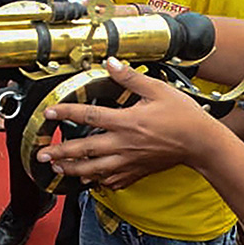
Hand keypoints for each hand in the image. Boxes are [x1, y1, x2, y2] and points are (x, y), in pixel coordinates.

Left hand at [36, 58, 213, 188]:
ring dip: (73, 170)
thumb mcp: (157, 89)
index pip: (88, 116)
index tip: (49, 112)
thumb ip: (130, 78)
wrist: (202, 143)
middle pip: (85, 150)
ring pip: (95, 170)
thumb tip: (110, 63)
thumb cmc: (183, 115)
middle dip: (60, 152)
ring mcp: (130, 162)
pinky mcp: (137, 172)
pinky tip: (89, 180)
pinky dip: (98, 181)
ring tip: (57, 169)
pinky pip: (112, 180)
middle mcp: (124, 144)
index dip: (66, 112)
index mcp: (126, 122)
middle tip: (41, 154)